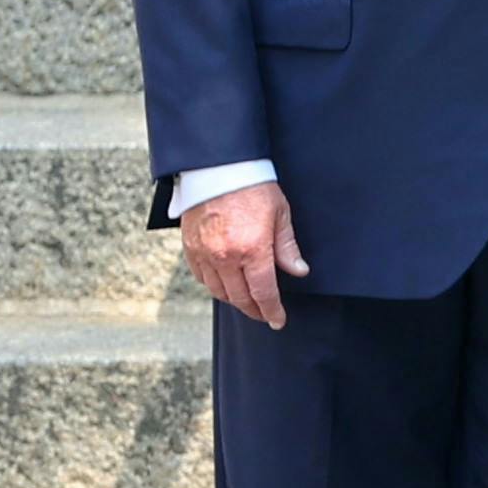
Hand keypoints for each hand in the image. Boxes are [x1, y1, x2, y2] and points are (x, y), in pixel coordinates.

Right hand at [182, 180, 308, 329]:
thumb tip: (299, 271)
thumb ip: (287, 247)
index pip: (263, 292)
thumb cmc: (254, 187)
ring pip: (218, 290)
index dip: (271, 310)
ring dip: (233, 300)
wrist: (218, 167)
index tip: (278, 320)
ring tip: (247, 301)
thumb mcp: (280, 215)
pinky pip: (201, 276)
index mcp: (252, 250)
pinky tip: (225, 285)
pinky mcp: (189, 247)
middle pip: (239, 297)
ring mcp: (204, 253)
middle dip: (254, 310)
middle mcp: (225, 257)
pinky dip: (213, 285)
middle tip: (264, 314)